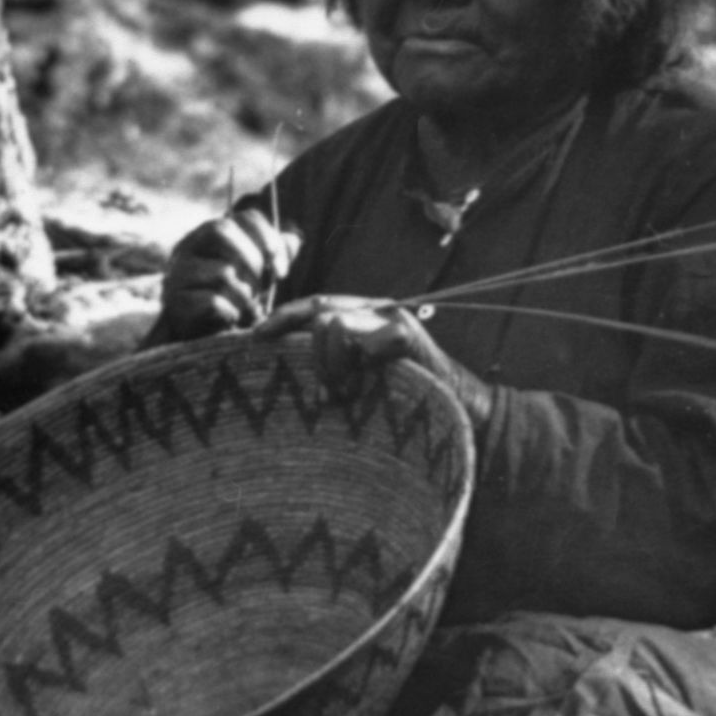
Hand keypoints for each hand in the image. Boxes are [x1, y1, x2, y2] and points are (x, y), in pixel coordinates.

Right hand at [152, 208, 300, 342]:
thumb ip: (272, 255)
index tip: (282, 270)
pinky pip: (212, 300)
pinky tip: (233, 316)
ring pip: (222, 271)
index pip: (246, 217)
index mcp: (212, 233)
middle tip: (264, 285)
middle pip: (222, 229)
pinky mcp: (175, 300)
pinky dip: (230, 311)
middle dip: (252, 258)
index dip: (270, 239)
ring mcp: (178, 271)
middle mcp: (190, 245)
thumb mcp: (254, 273)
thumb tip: (295, 239)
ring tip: (247, 305)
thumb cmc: (229, 295)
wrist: (197, 332)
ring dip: (245, 293)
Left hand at [282, 296, 495, 432]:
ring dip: (333, 367)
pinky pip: (365, 344)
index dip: (282, 317)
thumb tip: (282, 359)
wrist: (459, 410)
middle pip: (319, 314)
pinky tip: (368, 386)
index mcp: (361, 315)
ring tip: (346, 396)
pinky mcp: (406, 336)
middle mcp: (376, 309)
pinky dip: (361, 368)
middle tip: (322, 394)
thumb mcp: (358, 376)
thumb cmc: (402, 399)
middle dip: (312, 357)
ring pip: (335, 326)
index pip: (312, 305)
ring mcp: (392, 319)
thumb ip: (331, 361)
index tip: (255, 337)